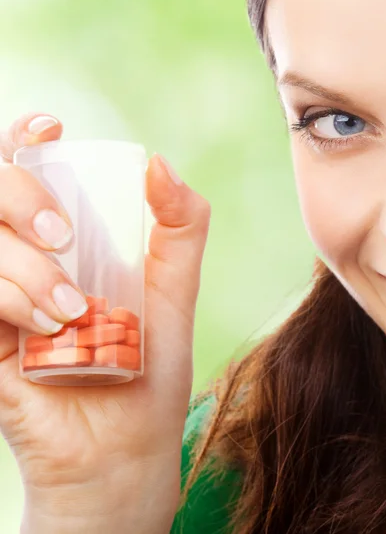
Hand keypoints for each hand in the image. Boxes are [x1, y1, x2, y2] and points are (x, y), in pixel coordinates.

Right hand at [0, 114, 210, 532]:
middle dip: (19, 195)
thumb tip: (160, 163)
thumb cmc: (151, 366)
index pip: (23, 170)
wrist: (125, 445)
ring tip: (73, 310)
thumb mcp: (175, 290)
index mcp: (66, 243)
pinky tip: (46, 330)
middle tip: (63, 233)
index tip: (51, 128)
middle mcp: (23, 261)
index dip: (22, 138)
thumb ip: (180, 227)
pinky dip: (6, 298)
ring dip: (24, 267)